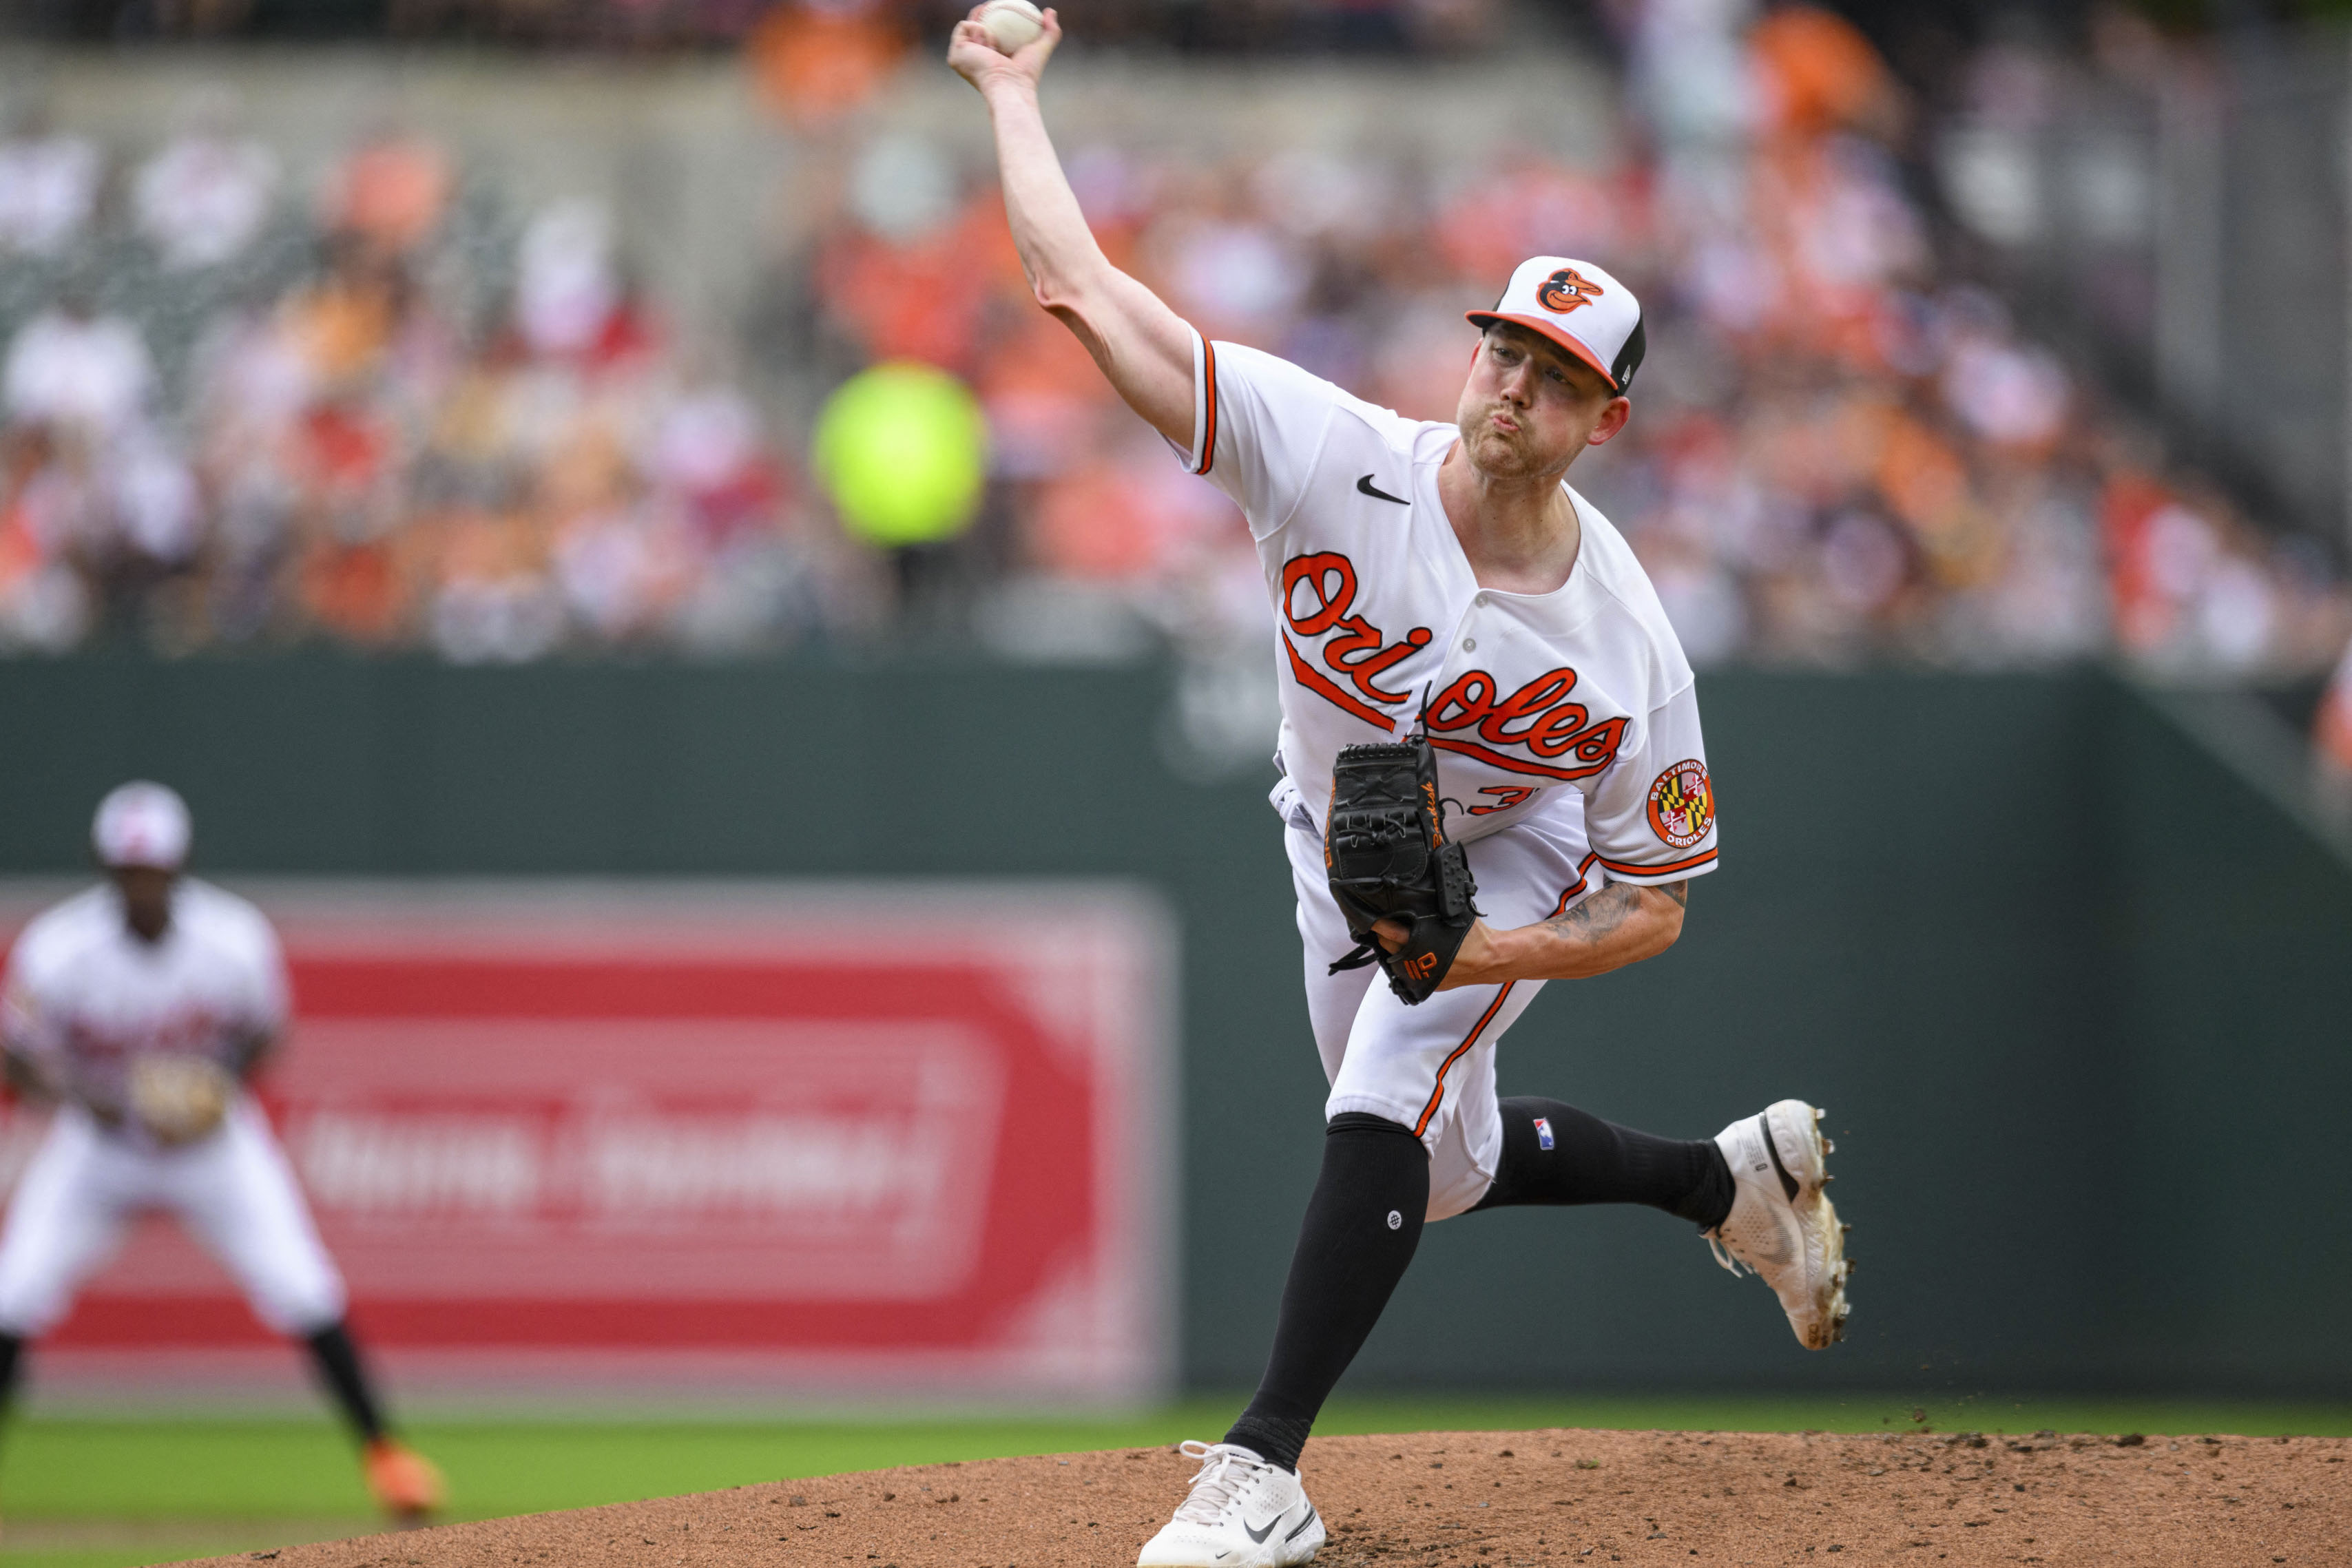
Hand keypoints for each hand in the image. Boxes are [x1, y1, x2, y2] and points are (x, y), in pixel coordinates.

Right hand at [947, 5, 1061, 94]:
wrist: (1009, 85)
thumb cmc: (1026, 74)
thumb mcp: (1041, 48)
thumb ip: (1050, 31)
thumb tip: (1050, 11)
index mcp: (989, 59)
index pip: (989, 32)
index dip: (994, 17)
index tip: (1004, 6)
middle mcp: (973, 59)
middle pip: (975, 26)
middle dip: (981, 12)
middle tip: (993, 3)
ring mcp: (962, 57)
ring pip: (969, 26)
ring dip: (982, 25)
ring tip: (995, 39)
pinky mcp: (955, 55)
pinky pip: (964, 28)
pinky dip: (977, 29)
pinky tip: (987, 41)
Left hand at [1373, 916, 1505, 991]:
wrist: (1490, 959)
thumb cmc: (1473, 935)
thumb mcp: (1451, 914)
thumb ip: (1430, 907)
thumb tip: (1414, 895)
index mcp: (1423, 944)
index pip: (1390, 933)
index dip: (1379, 924)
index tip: (1373, 917)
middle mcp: (1419, 963)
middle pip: (1389, 948)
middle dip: (1385, 935)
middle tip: (1386, 924)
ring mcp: (1422, 977)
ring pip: (1397, 962)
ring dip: (1395, 949)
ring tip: (1399, 938)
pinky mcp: (1427, 985)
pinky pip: (1409, 972)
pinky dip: (1407, 961)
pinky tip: (1412, 952)